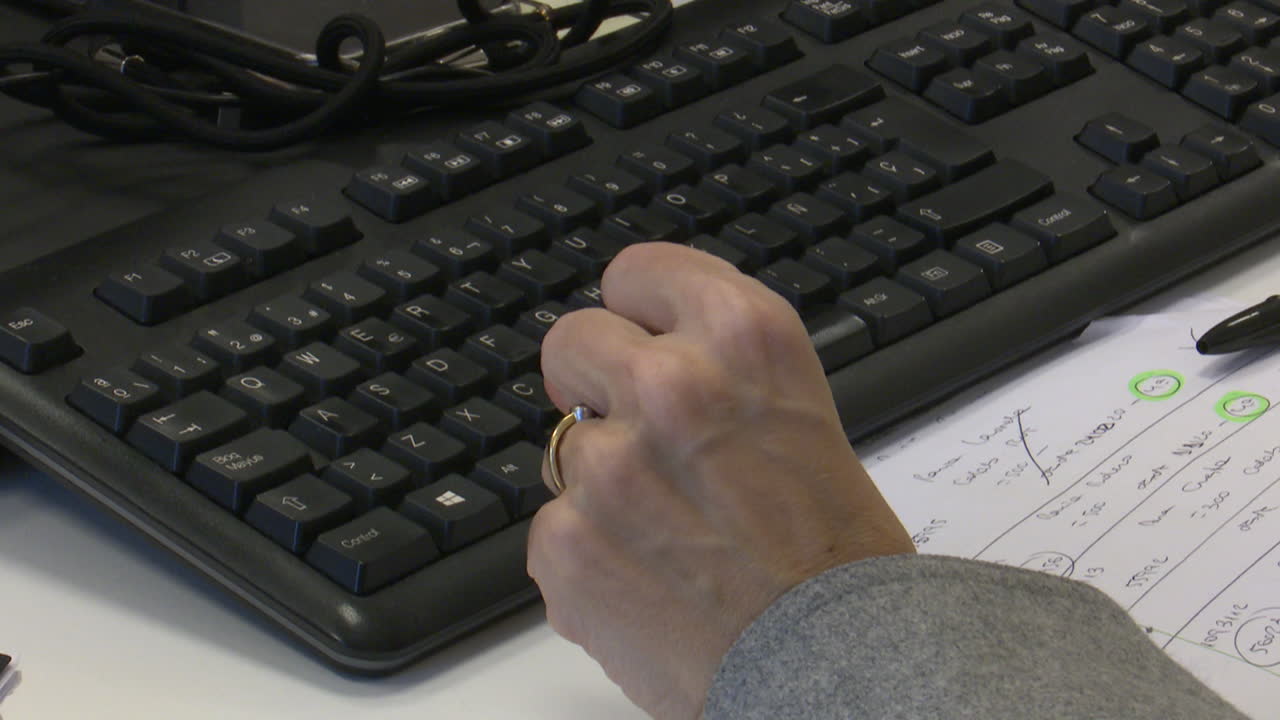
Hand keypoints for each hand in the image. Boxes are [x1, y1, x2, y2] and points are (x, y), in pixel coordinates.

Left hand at [528, 242, 914, 718]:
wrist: (838, 667)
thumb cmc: (837, 556)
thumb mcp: (799, 413)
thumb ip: (720, 369)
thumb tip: (638, 355)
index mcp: (744, 336)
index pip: (637, 272)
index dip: (635, 312)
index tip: (636, 334)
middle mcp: (672, 382)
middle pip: (573, 340)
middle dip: (594, 382)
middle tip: (633, 432)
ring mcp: (610, 462)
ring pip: (563, 446)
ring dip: (599, 481)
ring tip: (668, 532)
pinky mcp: (567, 539)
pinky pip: (553, 525)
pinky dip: (588, 554)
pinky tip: (648, 580)